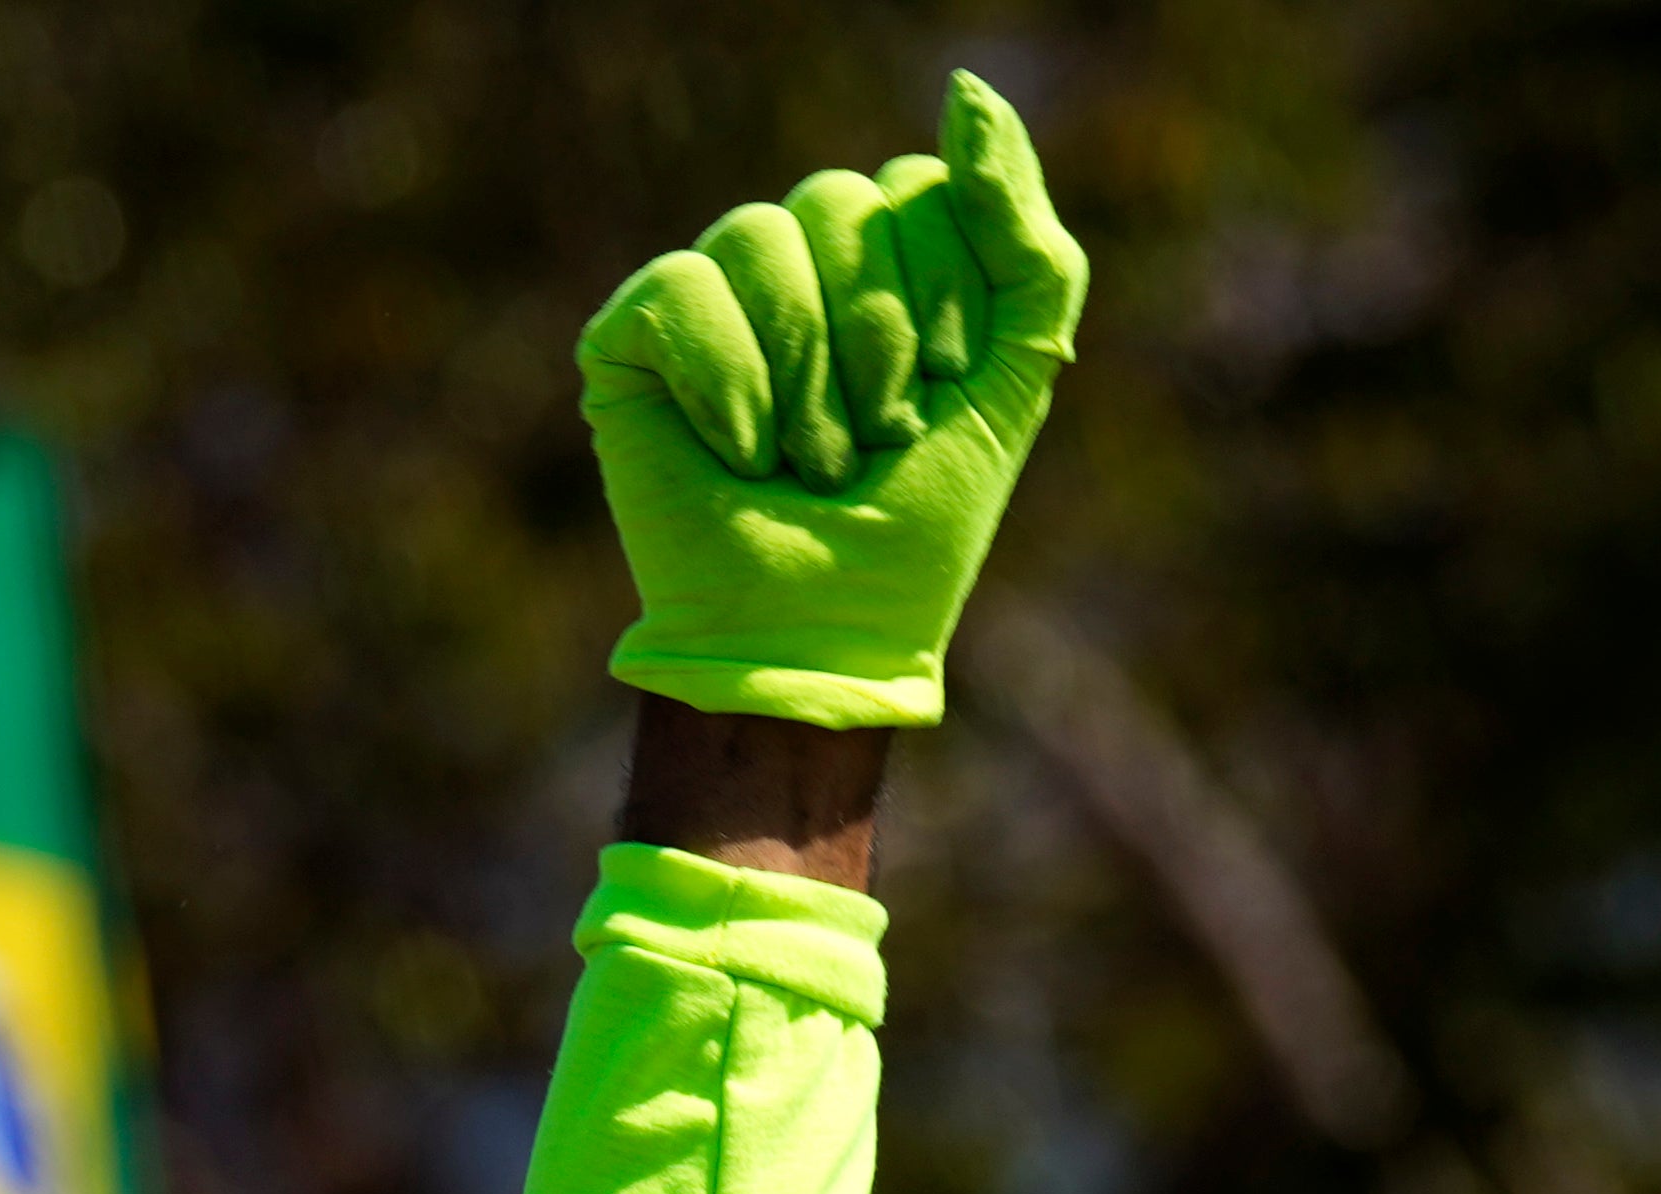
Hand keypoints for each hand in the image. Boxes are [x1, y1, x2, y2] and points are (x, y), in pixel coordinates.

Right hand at [583, 71, 1087, 729]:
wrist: (822, 635)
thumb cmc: (918, 527)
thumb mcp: (1014, 379)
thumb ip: (1027, 241)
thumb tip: (966, 90)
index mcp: (888, 265)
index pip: (923, 189)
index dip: (946, 293)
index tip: (946, 392)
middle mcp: (798, 265)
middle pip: (844, 203)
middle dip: (880, 340)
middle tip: (876, 442)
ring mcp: (713, 297)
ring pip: (761, 233)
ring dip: (808, 374)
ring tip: (810, 464)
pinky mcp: (634, 340)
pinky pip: (683, 286)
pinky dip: (729, 382)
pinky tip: (739, 454)